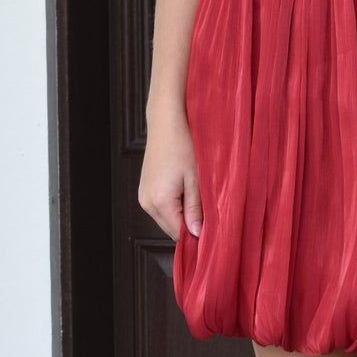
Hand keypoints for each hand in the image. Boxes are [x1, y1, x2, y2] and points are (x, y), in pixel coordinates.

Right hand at [139, 112, 202, 242]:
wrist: (166, 122)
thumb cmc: (183, 144)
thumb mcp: (196, 179)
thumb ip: (196, 209)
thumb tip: (198, 234)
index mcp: (160, 201)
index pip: (179, 234)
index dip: (197, 235)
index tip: (213, 230)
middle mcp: (147, 203)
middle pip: (172, 229)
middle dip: (190, 225)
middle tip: (208, 210)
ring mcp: (144, 197)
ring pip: (167, 219)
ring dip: (183, 215)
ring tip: (196, 195)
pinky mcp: (145, 190)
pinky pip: (162, 208)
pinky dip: (175, 206)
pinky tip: (185, 190)